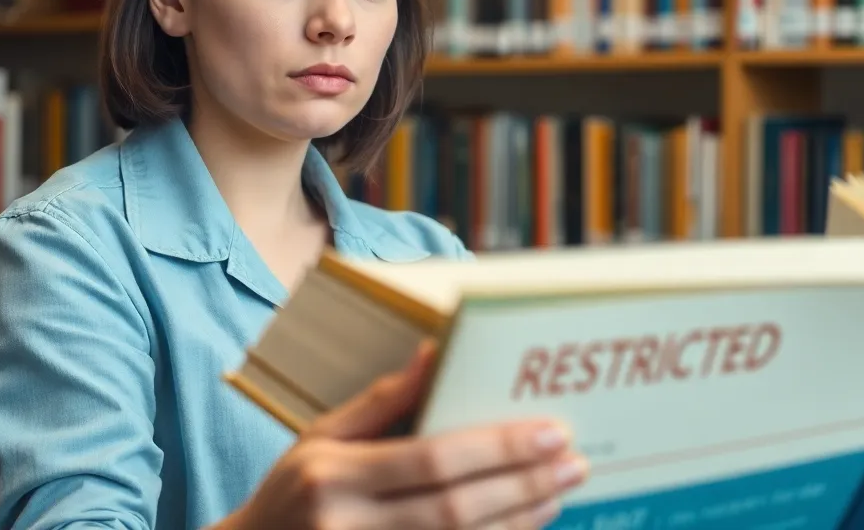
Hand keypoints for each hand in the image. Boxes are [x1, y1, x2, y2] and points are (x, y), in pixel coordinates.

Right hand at [228, 342, 587, 528]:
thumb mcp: (318, 438)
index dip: (499, 447)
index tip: (553, 431)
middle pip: (455, 508)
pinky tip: (523, 529)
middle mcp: (346, 525)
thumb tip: (436, 351)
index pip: (433, 459)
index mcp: (333, 474)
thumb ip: (379, 400)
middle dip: (523, 484)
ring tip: (558, 493)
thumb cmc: (289, 493)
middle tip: (574, 462)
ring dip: (518, 522)